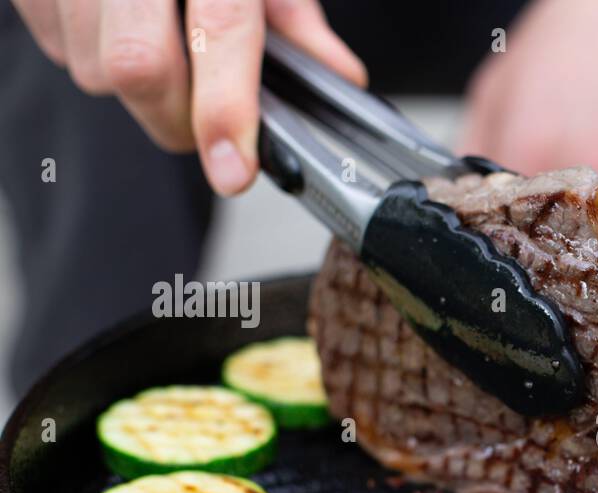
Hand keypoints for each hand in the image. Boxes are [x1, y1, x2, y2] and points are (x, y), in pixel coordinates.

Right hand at [12, 0, 365, 195]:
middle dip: (180, 117)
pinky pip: (61, 51)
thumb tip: (339, 77)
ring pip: (96, 72)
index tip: (233, 170)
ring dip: (139, 88)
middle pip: (139, 68)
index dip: (224, 110)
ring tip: (162, 40)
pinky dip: (96, 55)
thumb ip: (295, 20)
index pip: (219, 31)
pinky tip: (117, 21)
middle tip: (209, 119)